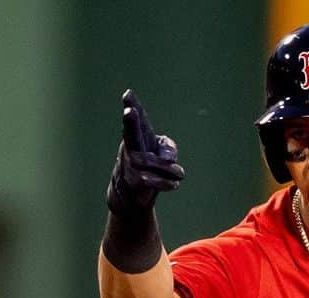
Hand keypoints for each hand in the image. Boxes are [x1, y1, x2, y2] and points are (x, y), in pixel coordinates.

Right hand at [107, 89, 185, 216]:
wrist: (131, 193)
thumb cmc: (149, 166)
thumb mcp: (162, 152)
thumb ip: (168, 148)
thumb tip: (168, 160)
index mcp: (140, 135)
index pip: (138, 119)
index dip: (133, 105)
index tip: (128, 93)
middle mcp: (132, 147)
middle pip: (131, 134)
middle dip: (130, 123)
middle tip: (129, 112)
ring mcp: (131, 164)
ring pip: (149, 162)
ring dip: (168, 169)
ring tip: (180, 173)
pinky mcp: (134, 181)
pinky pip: (152, 180)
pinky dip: (166, 182)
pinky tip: (175, 184)